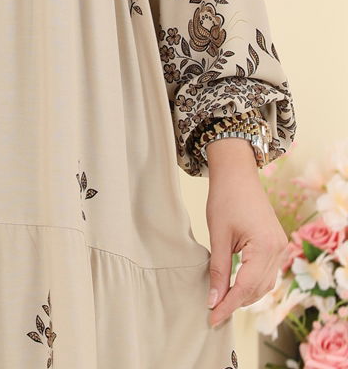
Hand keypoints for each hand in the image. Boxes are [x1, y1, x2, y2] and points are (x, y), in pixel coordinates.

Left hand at [205, 156, 287, 328]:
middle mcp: (278, 249)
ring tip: (222, 303)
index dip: (228, 305)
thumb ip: (218, 270)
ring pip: (264, 284)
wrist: (237, 173)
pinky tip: (236, 286)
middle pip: (257, 289)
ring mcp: (280, 246)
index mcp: (265, 247)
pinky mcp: (277, 243)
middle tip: (213, 313)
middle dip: (235, 303)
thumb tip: (213, 300)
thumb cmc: (225, 198)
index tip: (211, 318)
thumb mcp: (218, 235)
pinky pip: (267, 272)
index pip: (246, 287)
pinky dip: (252, 282)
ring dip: (244, 295)